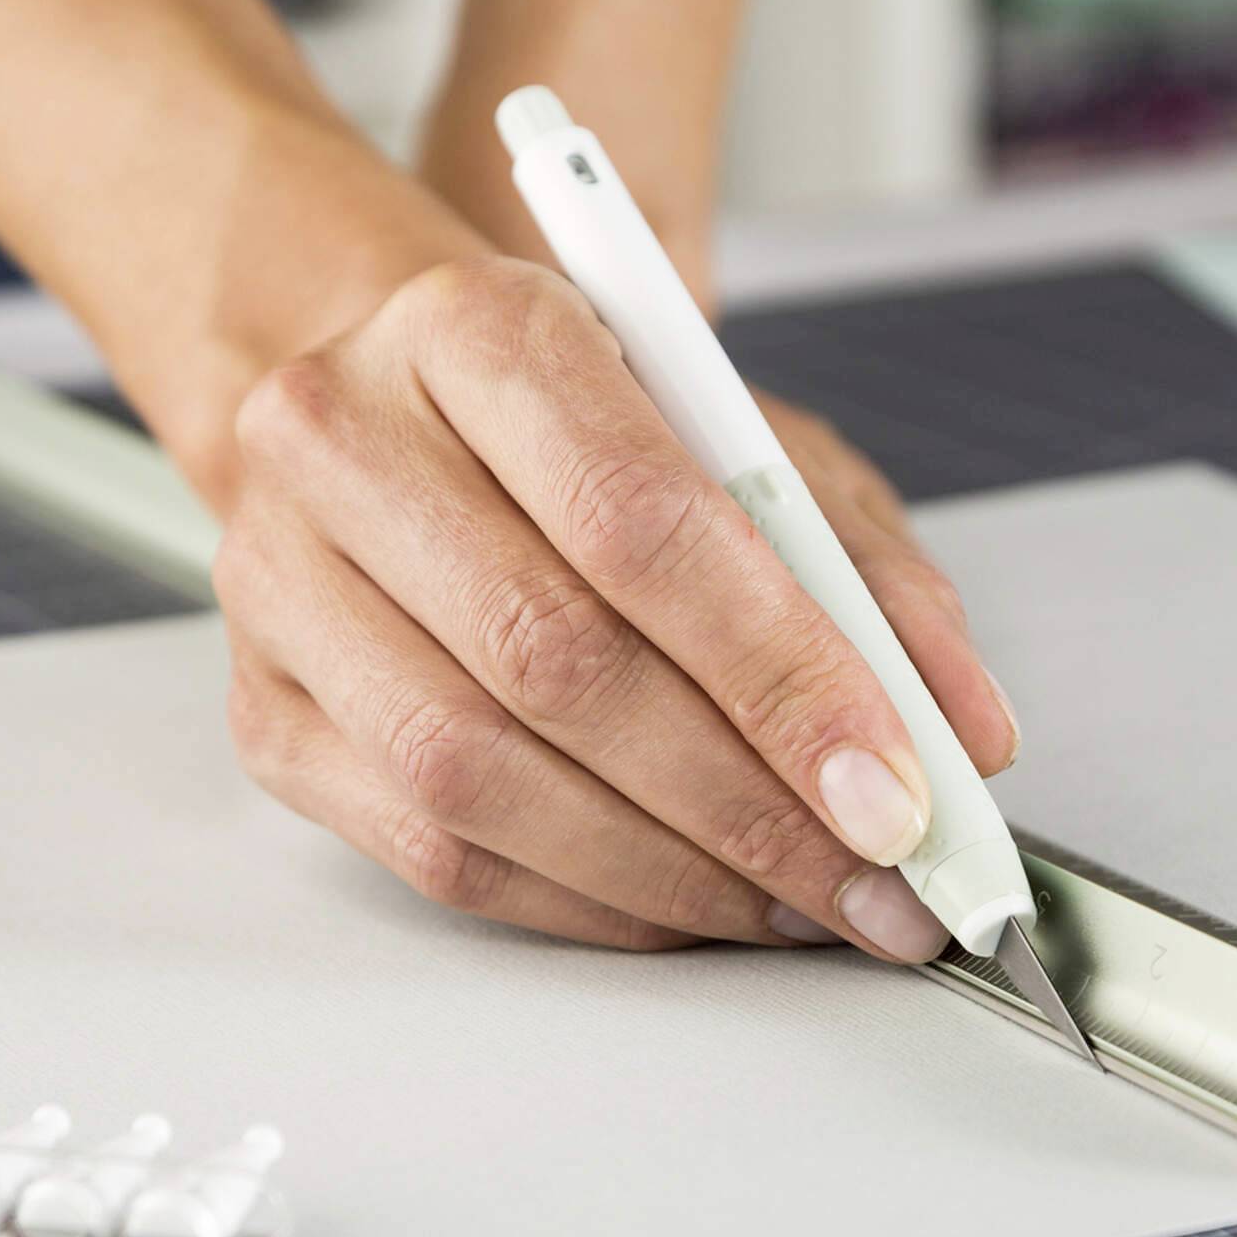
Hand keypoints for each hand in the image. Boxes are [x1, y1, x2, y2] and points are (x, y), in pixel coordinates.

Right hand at [215, 255, 1018, 959]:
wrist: (404, 426)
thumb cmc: (582, 430)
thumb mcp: (749, 444)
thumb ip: (865, 574)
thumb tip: (969, 736)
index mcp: (477, 332)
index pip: (638, 521)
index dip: (778, 674)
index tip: (894, 787)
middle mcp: (344, 443)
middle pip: (553, 660)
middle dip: (742, 802)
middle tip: (871, 880)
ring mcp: (281, 585)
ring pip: (476, 775)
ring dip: (666, 871)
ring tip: (793, 903)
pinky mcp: (267, 712)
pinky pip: (427, 852)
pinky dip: (580, 903)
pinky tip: (681, 904)